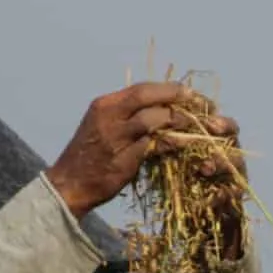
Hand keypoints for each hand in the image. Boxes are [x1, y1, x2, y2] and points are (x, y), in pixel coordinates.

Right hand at [44, 81, 239, 217]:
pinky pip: (156, 146)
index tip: (189, 92)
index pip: (141, 88)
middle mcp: (108, 116)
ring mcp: (115, 138)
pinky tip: (189, 146)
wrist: (69, 184)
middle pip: (148, 96)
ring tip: (201, 126)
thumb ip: (127, 115)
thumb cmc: (90, 157)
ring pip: (154, 119)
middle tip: (202, 104)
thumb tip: (158, 108)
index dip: (168, 89)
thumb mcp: (103, 126)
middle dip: (177, 97)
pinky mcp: (124, 160)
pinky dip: (175, 143)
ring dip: (181, 121)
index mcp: (104, 104)